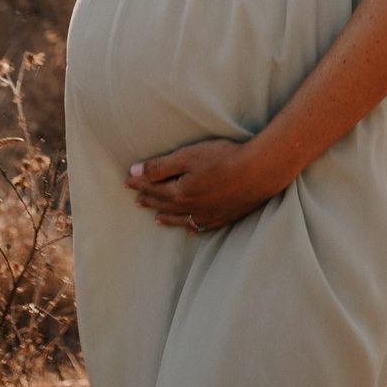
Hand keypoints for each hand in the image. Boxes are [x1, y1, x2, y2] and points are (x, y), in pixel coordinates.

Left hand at [127, 138, 288, 231]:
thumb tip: (133, 172)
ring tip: (157, 219)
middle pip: (165, 204)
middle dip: (150, 200)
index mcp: (179, 193)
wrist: (260, 171)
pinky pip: (201, 227)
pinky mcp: (224, 217)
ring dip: (167, 217)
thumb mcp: (188, 157)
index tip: (126, 181)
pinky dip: (191, 227)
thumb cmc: (223, 158)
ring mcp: (208, 215)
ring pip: (181, 219)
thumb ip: (160, 166)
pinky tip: (190, 228)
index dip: (139, 183)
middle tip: (137, 201)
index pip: (153, 188)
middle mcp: (191, 208)